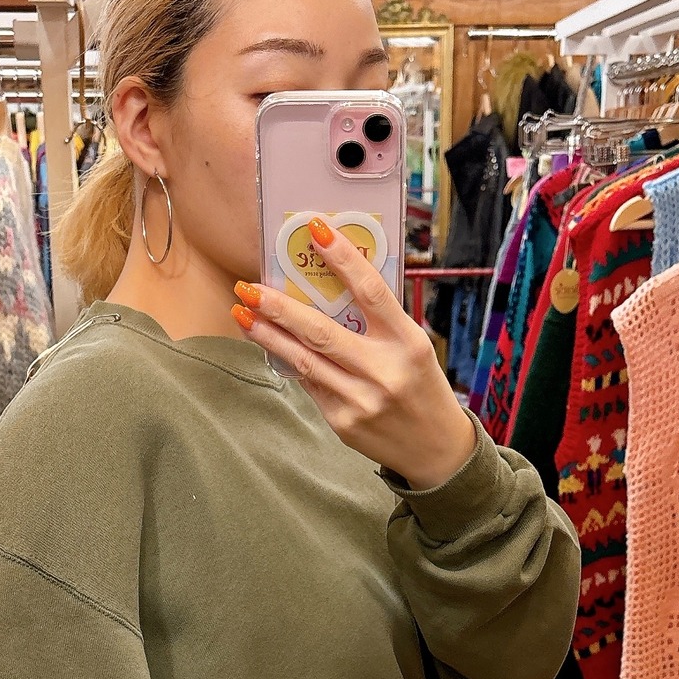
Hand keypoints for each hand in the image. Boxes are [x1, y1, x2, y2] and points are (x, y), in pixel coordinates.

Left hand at [232, 217, 478, 490]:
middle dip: (279, 307)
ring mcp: (360, 399)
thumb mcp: (414, 347)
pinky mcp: (343, 422)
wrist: (435, 449)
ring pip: (304, 360)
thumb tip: (329, 285)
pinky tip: (271, 344)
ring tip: (242, 313)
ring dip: (269, 335)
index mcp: (408, 343)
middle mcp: (384, 371)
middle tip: (248, 287)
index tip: (315, 230)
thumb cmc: (422, 387)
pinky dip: (290, 361)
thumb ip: (379, 322)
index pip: (371, 291)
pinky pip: (310, 383)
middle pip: (321, 331)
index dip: (343, 258)